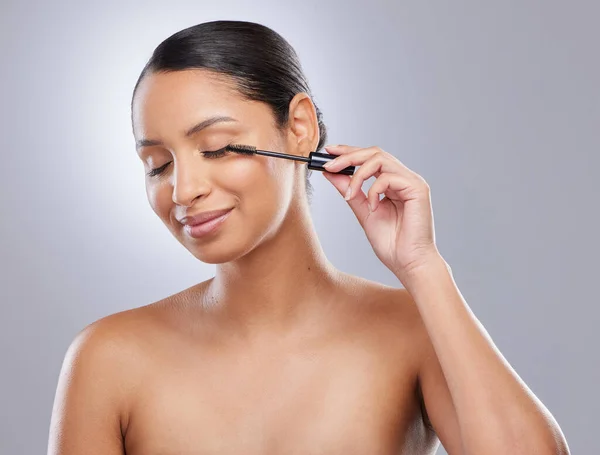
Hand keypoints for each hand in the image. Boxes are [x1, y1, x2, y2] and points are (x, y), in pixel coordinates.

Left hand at [321, 144, 441, 278]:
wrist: (409, 264)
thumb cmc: (391, 243)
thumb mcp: (364, 213)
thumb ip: (350, 192)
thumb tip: (331, 174)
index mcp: (393, 183)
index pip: (370, 158)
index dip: (349, 152)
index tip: (328, 152)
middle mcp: (404, 179)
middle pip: (374, 152)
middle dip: (348, 156)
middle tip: (329, 165)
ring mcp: (412, 182)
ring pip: (380, 159)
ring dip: (358, 174)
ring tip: (349, 194)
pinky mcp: (417, 189)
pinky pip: (388, 177)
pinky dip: (373, 191)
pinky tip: (373, 208)